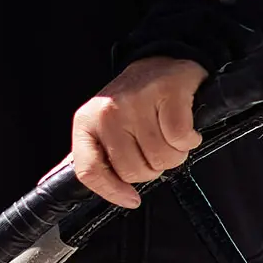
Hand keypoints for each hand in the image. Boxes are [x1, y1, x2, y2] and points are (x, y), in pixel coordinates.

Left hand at [67, 56, 206, 207]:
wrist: (160, 63)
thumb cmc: (133, 102)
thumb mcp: (103, 128)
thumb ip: (91, 158)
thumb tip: (72, 188)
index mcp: (86, 122)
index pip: (89, 170)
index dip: (112, 191)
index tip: (131, 199)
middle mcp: (108, 111)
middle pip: (133, 170)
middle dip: (152, 168)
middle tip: (155, 150)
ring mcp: (137, 100)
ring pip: (161, 158)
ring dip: (174, 154)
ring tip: (170, 138)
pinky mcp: (167, 93)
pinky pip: (181, 139)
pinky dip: (189, 140)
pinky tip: (184, 129)